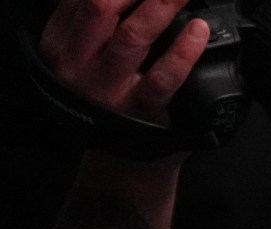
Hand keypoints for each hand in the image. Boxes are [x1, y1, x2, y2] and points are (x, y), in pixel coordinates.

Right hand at [38, 0, 208, 122]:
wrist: (121, 160)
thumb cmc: (106, 97)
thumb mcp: (83, 56)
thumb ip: (90, 20)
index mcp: (61, 42)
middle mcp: (79, 64)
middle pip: (102, 7)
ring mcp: (109, 88)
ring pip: (134, 37)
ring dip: (162, 7)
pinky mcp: (141, 111)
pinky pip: (163, 78)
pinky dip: (183, 50)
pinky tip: (198, 30)